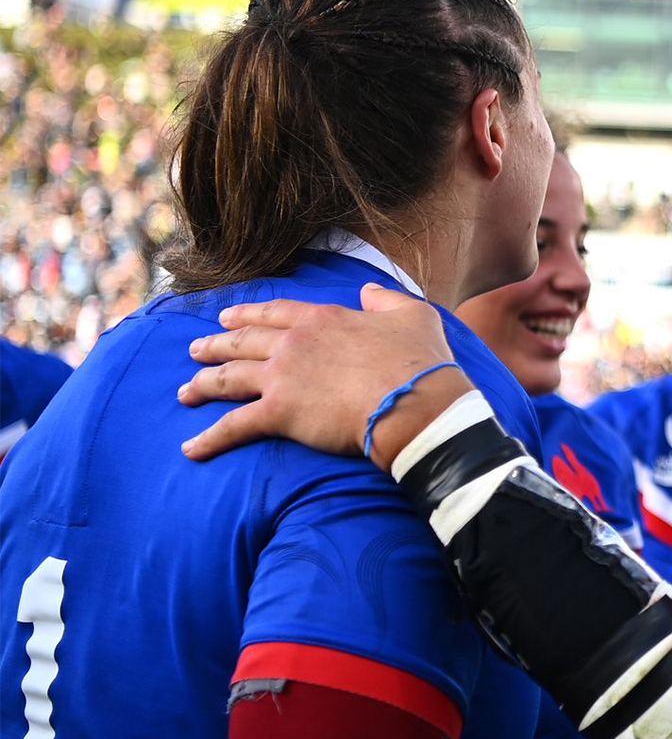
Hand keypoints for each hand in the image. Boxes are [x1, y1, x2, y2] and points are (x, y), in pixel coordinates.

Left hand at [179, 283, 473, 466]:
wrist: (412, 402)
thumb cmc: (419, 361)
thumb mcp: (414, 315)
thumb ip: (387, 299)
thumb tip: (369, 290)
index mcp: (322, 318)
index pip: (275, 313)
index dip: (248, 314)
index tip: (227, 317)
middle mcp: (293, 343)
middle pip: (243, 342)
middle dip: (215, 345)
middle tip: (195, 349)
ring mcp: (281, 377)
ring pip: (229, 378)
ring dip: (203, 384)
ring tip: (185, 391)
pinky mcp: (278, 414)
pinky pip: (233, 427)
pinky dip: (209, 439)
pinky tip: (190, 448)